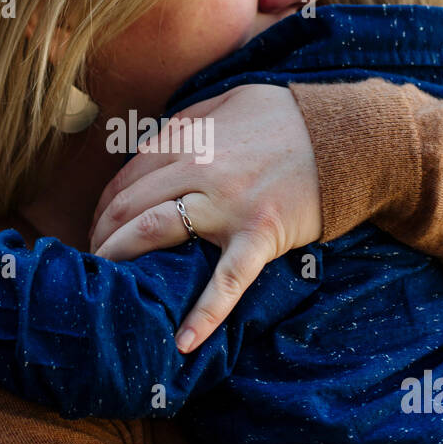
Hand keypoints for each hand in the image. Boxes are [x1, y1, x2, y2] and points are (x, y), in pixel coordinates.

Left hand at [89, 84, 321, 352]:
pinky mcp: (260, 234)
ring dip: (122, 257)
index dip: (104, 205)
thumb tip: (147, 147)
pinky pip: (227, 280)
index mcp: (189, 139)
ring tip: (108, 284)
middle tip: (94, 259)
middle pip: (130, 205)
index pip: (127, 176)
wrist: (348, 136)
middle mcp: (200, 169)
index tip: (98, 226)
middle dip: (102, 234)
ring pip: (155, 231)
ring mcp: (228, 204)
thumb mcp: (226, 101)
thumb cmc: (285, 117)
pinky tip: (183, 342)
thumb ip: (185, 123)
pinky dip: (205, 314)